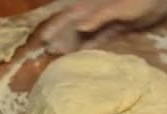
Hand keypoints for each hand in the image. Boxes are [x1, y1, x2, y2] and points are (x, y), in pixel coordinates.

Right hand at [41, 0, 166, 54]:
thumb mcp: (122, 7)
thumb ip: (100, 15)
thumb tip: (80, 26)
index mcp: (94, 4)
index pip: (70, 15)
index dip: (57, 26)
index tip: (45, 40)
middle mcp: (98, 12)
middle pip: (75, 25)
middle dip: (62, 36)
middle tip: (49, 52)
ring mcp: (108, 20)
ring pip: (86, 33)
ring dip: (75, 43)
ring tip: (62, 56)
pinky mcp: (120, 27)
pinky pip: (101, 38)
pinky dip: (92, 46)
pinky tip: (84, 55)